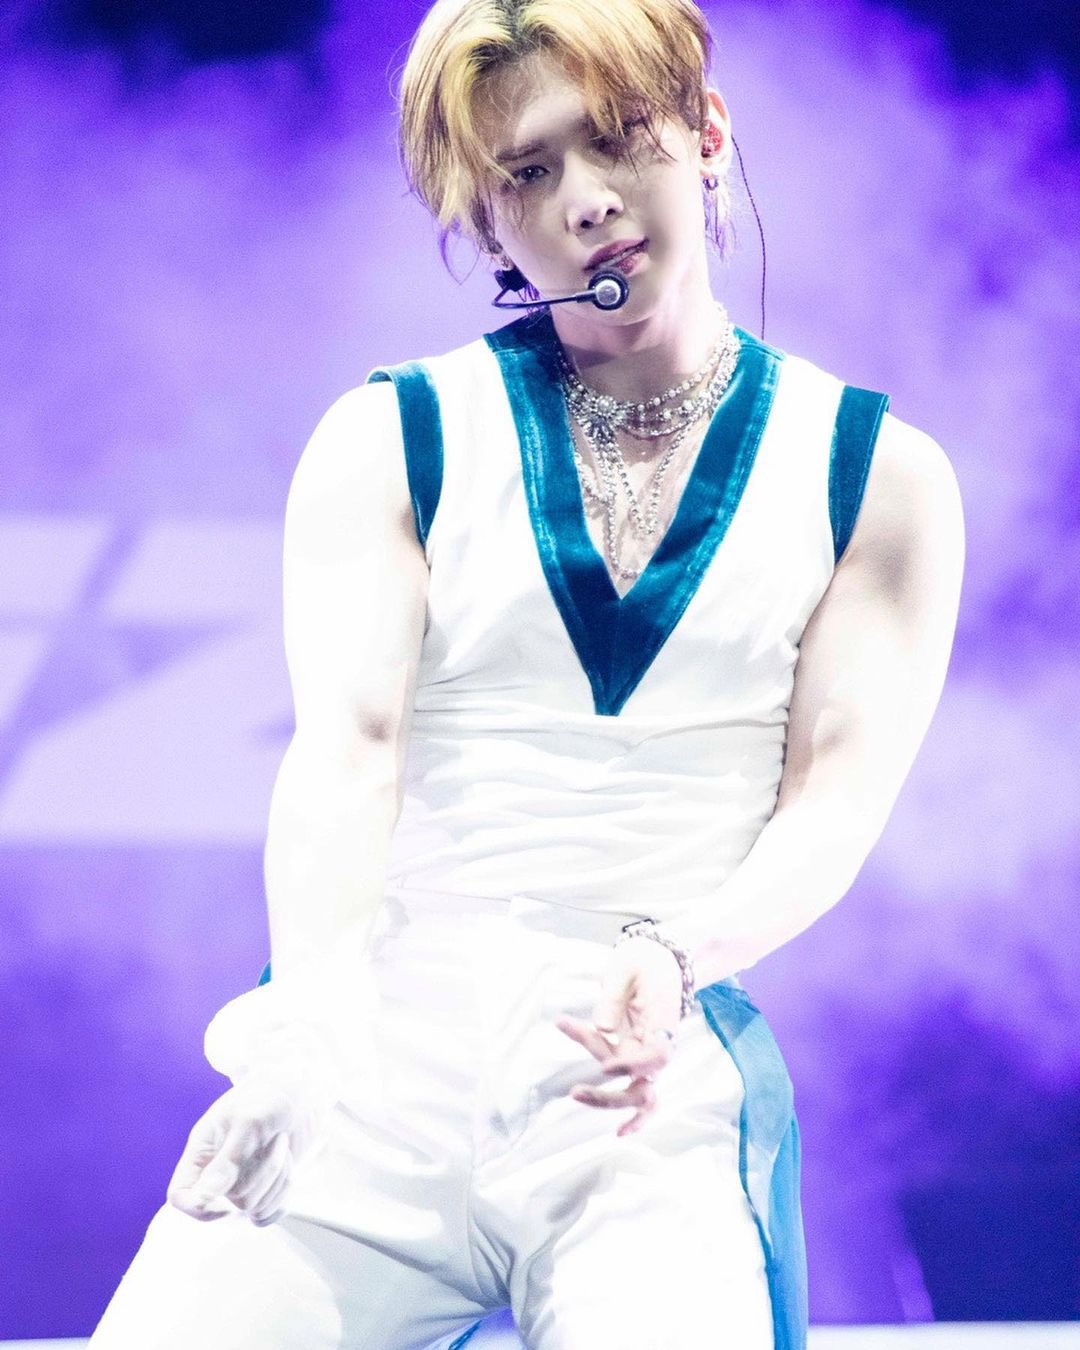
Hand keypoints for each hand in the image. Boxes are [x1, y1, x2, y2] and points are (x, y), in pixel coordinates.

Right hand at [166, 1066, 333, 1226]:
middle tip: (275, 1139)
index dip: (197, 1207)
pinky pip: (268, 1214)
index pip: (180, 1195)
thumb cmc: (267, 1098)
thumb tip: (202, 1199)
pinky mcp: (263, 1191)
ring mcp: (241, 1185)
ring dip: (277, 1178)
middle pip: (230, 1203)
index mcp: (202, 1153)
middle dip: (261, 1174)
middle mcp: (217, 1174)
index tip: (226, 1199)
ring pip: (254, 1208)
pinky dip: (283, 1193)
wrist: (299, 1094)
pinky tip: (288, 1167)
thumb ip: (226, 1160)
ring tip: (281, 1144)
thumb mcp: (247, 1121)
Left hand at [555, 936, 683, 1136]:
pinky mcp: (639, 1056)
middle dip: (611, 1095)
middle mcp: (661, 1044)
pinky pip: (640, 1088)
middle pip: (645, 1083)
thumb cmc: (644, 959)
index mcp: (663, 1021)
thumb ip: (613, 997)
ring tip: (577, 1096)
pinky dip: (633, 1113)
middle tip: (575, 1092)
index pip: (656, 1055)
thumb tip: (603, 1028)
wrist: (663, 957)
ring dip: (611, 1101)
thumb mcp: (625, 967)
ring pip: (640, 1091)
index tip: (604, 1066)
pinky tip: (621, 1132)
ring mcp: (650, 1053)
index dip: (632, 1065)